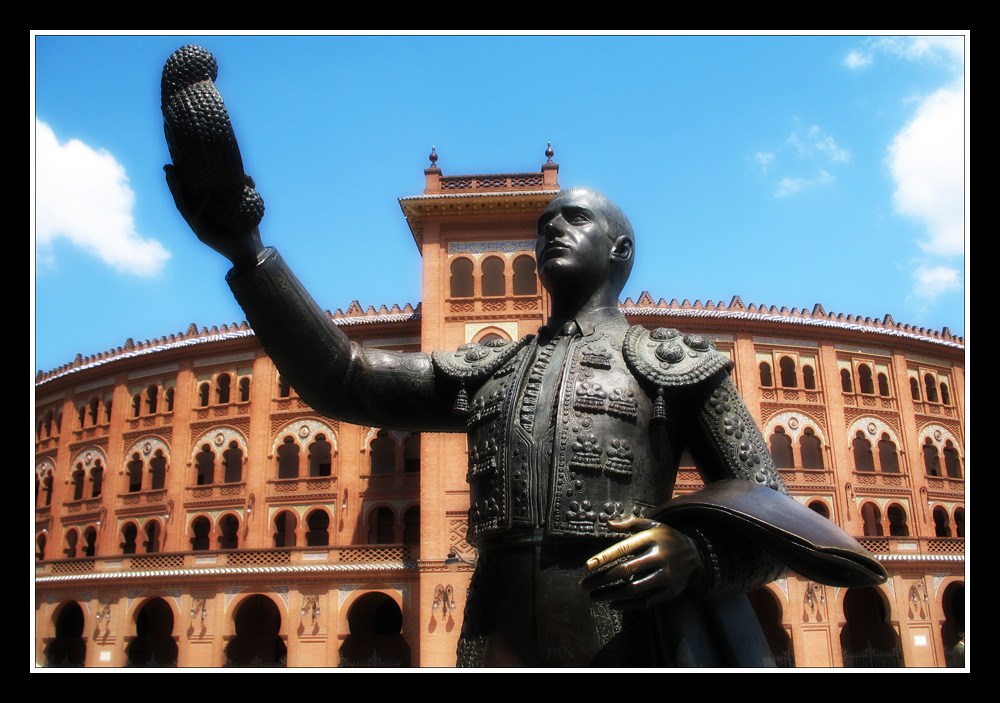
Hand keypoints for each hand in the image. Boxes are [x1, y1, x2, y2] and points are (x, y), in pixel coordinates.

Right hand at [164, 164, 262, 269]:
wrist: (252, 251)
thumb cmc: (247, 230)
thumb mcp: (246, 207)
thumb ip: (245, 191)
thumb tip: (245, 175)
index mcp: (203, 213)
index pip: (187, 195)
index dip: (179, 181)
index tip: (173, 164)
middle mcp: (197, 220)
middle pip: (180, 199)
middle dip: (172, 183)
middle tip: (167, 167)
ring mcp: (198, 228)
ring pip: (183, 208)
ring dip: (177, 192)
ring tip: (175, 177)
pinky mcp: (204, 236)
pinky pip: (199, 218)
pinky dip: (201, 205)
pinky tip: (206, 195)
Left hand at [580, 517, 703, 608]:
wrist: (696, 555)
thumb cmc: (666, 538)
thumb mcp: (652, 525)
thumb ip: (630, 524)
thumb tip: (608, 524)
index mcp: (652, 539)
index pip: (623, 548)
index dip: (604, 558)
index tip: (586, 567)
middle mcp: (660, 557)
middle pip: (625, 571)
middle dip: (601, 580)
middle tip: (583, 585)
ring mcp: (667, 576)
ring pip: (634, 589)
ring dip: (611, 594)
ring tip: (594, 596)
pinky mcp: (671, 591)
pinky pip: (646, 601)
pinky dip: (628, 605)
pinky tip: (613, 604)